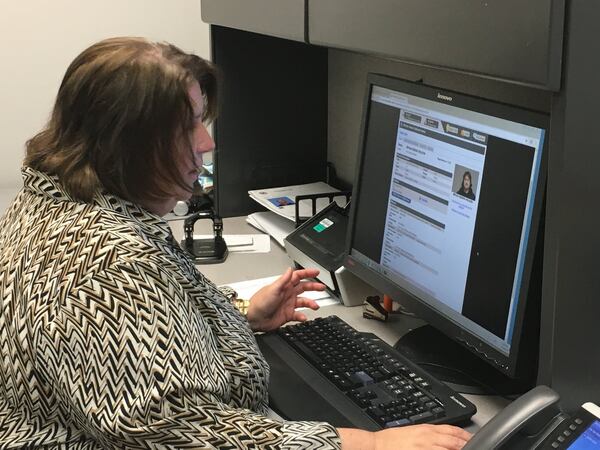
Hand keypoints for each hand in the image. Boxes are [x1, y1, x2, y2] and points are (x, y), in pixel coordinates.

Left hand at [246, 267, 325, 331]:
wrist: (253, 319)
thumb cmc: (259, 303)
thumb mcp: (273, 289)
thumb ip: (283, 280)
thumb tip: (290, 269)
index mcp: (284, 286)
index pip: (298, 276)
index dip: (307, 273)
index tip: (316, 272)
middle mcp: (287, 294)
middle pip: (303, 288)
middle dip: (314, 287)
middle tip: (322, 288)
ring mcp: (287, 304)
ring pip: (303, 301)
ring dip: (310, 303)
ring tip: (315, 305)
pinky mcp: (287, 315)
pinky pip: (298, 314)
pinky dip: (302, 316)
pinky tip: (304, 317)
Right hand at [338, 424, 470, 449]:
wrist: (377, 445)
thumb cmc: (392, 441)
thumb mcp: (413, 431)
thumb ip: (429, 434)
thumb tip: (443, 437)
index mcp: (426, 429)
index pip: (452, 429)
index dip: (465, 435)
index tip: (474, 439)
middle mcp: (428, 438)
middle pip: (454, 441)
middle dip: (467, 445)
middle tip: (478, 448)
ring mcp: (425, 448)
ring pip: (449, 448)